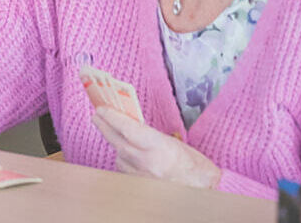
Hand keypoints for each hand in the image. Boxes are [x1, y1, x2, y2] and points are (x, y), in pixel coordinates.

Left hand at [90, 106, 221, 189]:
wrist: (204, 191)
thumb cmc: (195, 166)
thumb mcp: (175, 143)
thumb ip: (151, 136)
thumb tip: (130, 126)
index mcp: (160, 148)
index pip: (128, 129)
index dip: (112, 117)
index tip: (102, 109)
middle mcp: (148, 163)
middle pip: (117, 141)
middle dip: (105, 127)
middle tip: (97, 116)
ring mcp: (142, 176)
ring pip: (119, 156)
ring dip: (115, 144)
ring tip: (112, 132)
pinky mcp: (140, 186)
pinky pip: (124, 170)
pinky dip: (123, 160)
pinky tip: (125, 153)